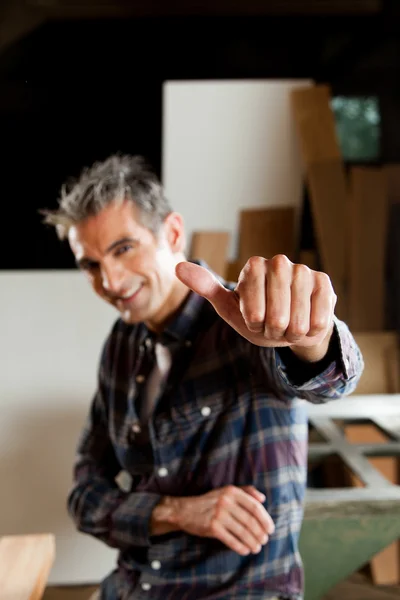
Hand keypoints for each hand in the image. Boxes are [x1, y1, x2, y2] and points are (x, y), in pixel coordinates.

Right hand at [162, 485, 273, 554]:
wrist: (184, 510)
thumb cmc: (210, 501)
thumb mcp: (226, 491)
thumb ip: (246, 491)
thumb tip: (263, 499)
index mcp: (231, 491)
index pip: (255, 507)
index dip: (265, 519)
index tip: (271, 529)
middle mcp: (226, 501)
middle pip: (250, 521)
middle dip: (260, 533)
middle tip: (264, 541)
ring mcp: (218, 514)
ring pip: (243, 532)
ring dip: (253, 542)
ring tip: (257, 548)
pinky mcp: (212, 527)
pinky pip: (232, 540)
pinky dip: (241, 547)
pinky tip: (245, 550)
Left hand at [176, 255, 335, 359]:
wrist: (291, 327)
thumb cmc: (257, 317)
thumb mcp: (230, 308)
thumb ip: (206, 287)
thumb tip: (178, 266)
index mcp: (254, 266)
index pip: (253, 296)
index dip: (255, 315)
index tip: (254, 320)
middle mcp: (280, 263)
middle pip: (277, 311)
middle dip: (273, 328)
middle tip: (272, 327)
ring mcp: (305, 271)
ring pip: (299, 318)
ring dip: (292, 332)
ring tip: (288, 327)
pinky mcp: (325, 284)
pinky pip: (319, 319)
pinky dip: (310, 331)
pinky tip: (307, 324)